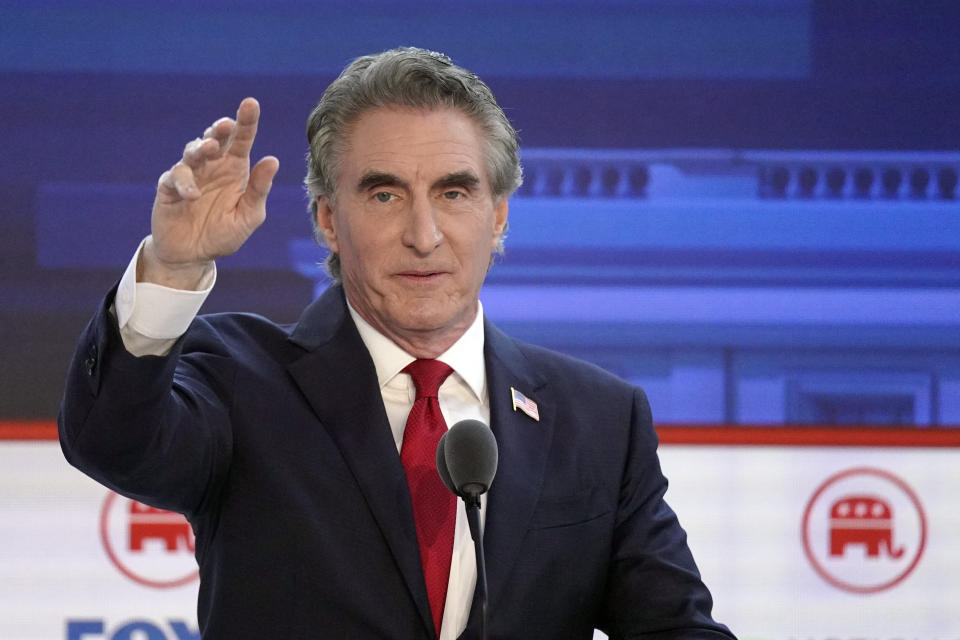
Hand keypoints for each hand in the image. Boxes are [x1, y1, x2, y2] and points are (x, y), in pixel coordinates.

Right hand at [140, 98, 279, 288]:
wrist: (193, 255)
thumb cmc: (223, 234)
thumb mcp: (248, 216)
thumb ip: (258, 190)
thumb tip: (272, 159)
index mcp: (235, 169)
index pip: (242, 140)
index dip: (246, 121)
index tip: (251, 103)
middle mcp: (213, 166)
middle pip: (216, 137)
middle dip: (220, 128)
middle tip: (227, 124)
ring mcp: (190, 174)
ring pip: (193, 150)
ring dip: (201, 147)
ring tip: (210, 147)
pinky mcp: (170, 187)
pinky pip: (175, 177)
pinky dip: (184, 183)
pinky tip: (193, 196)